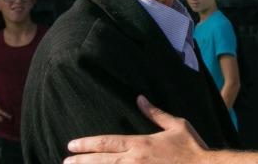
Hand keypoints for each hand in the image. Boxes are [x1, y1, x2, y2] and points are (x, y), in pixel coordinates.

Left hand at [65, 95, 207, 163]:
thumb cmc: (192, 147)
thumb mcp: (176, 125)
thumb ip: (156, 113)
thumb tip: (140, 99)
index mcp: (141, 143)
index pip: (107, 142)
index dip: (87, 144)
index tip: (72, 145)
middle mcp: (135, 160)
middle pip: (101, 161)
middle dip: (81, 161)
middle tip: (65, 162)